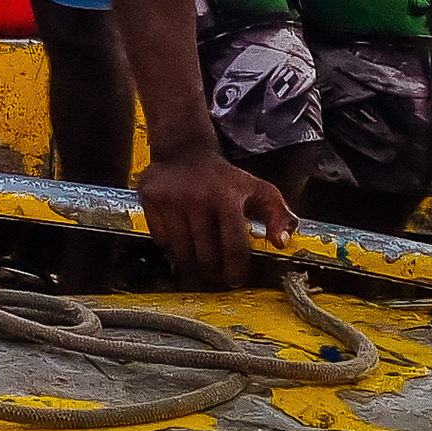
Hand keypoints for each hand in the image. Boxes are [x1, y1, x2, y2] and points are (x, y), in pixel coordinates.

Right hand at [136, 147, 293, 288]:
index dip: (236, 270)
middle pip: (205, 255)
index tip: (235, 279)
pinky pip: (160, 239)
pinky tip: (181, 240)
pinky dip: (171, 246)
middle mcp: (196, 200)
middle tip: (217, 277)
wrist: (184, 151)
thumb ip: (279, 215)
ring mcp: (170, 200)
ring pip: (180, 251)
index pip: (233, 247)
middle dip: (213, 273)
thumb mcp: (259, 189)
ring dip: (192, 263)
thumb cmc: (224, 178)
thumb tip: (281, 242)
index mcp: (226, 198)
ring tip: (200, 263)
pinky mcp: (150, 200)